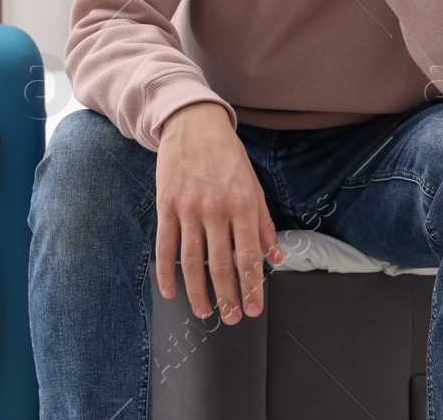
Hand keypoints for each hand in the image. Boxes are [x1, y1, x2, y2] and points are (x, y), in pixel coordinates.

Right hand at [155, 102, 283, 323]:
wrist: (192, 123)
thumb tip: (276, 255)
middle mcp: (216, 209)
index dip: (251, 286)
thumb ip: (264, 222)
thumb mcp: (253, 183)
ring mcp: (188, 209)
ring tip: (205, 312)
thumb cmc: (227, 154)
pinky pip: (165, 246)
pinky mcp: (167, 206)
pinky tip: (172, 291)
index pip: (248, 255)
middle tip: (231, 318)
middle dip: (228, 296)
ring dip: (199, 292)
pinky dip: (168, 272)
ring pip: (193, 261)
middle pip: (220, 264)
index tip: (253, 308)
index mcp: (242, 204)